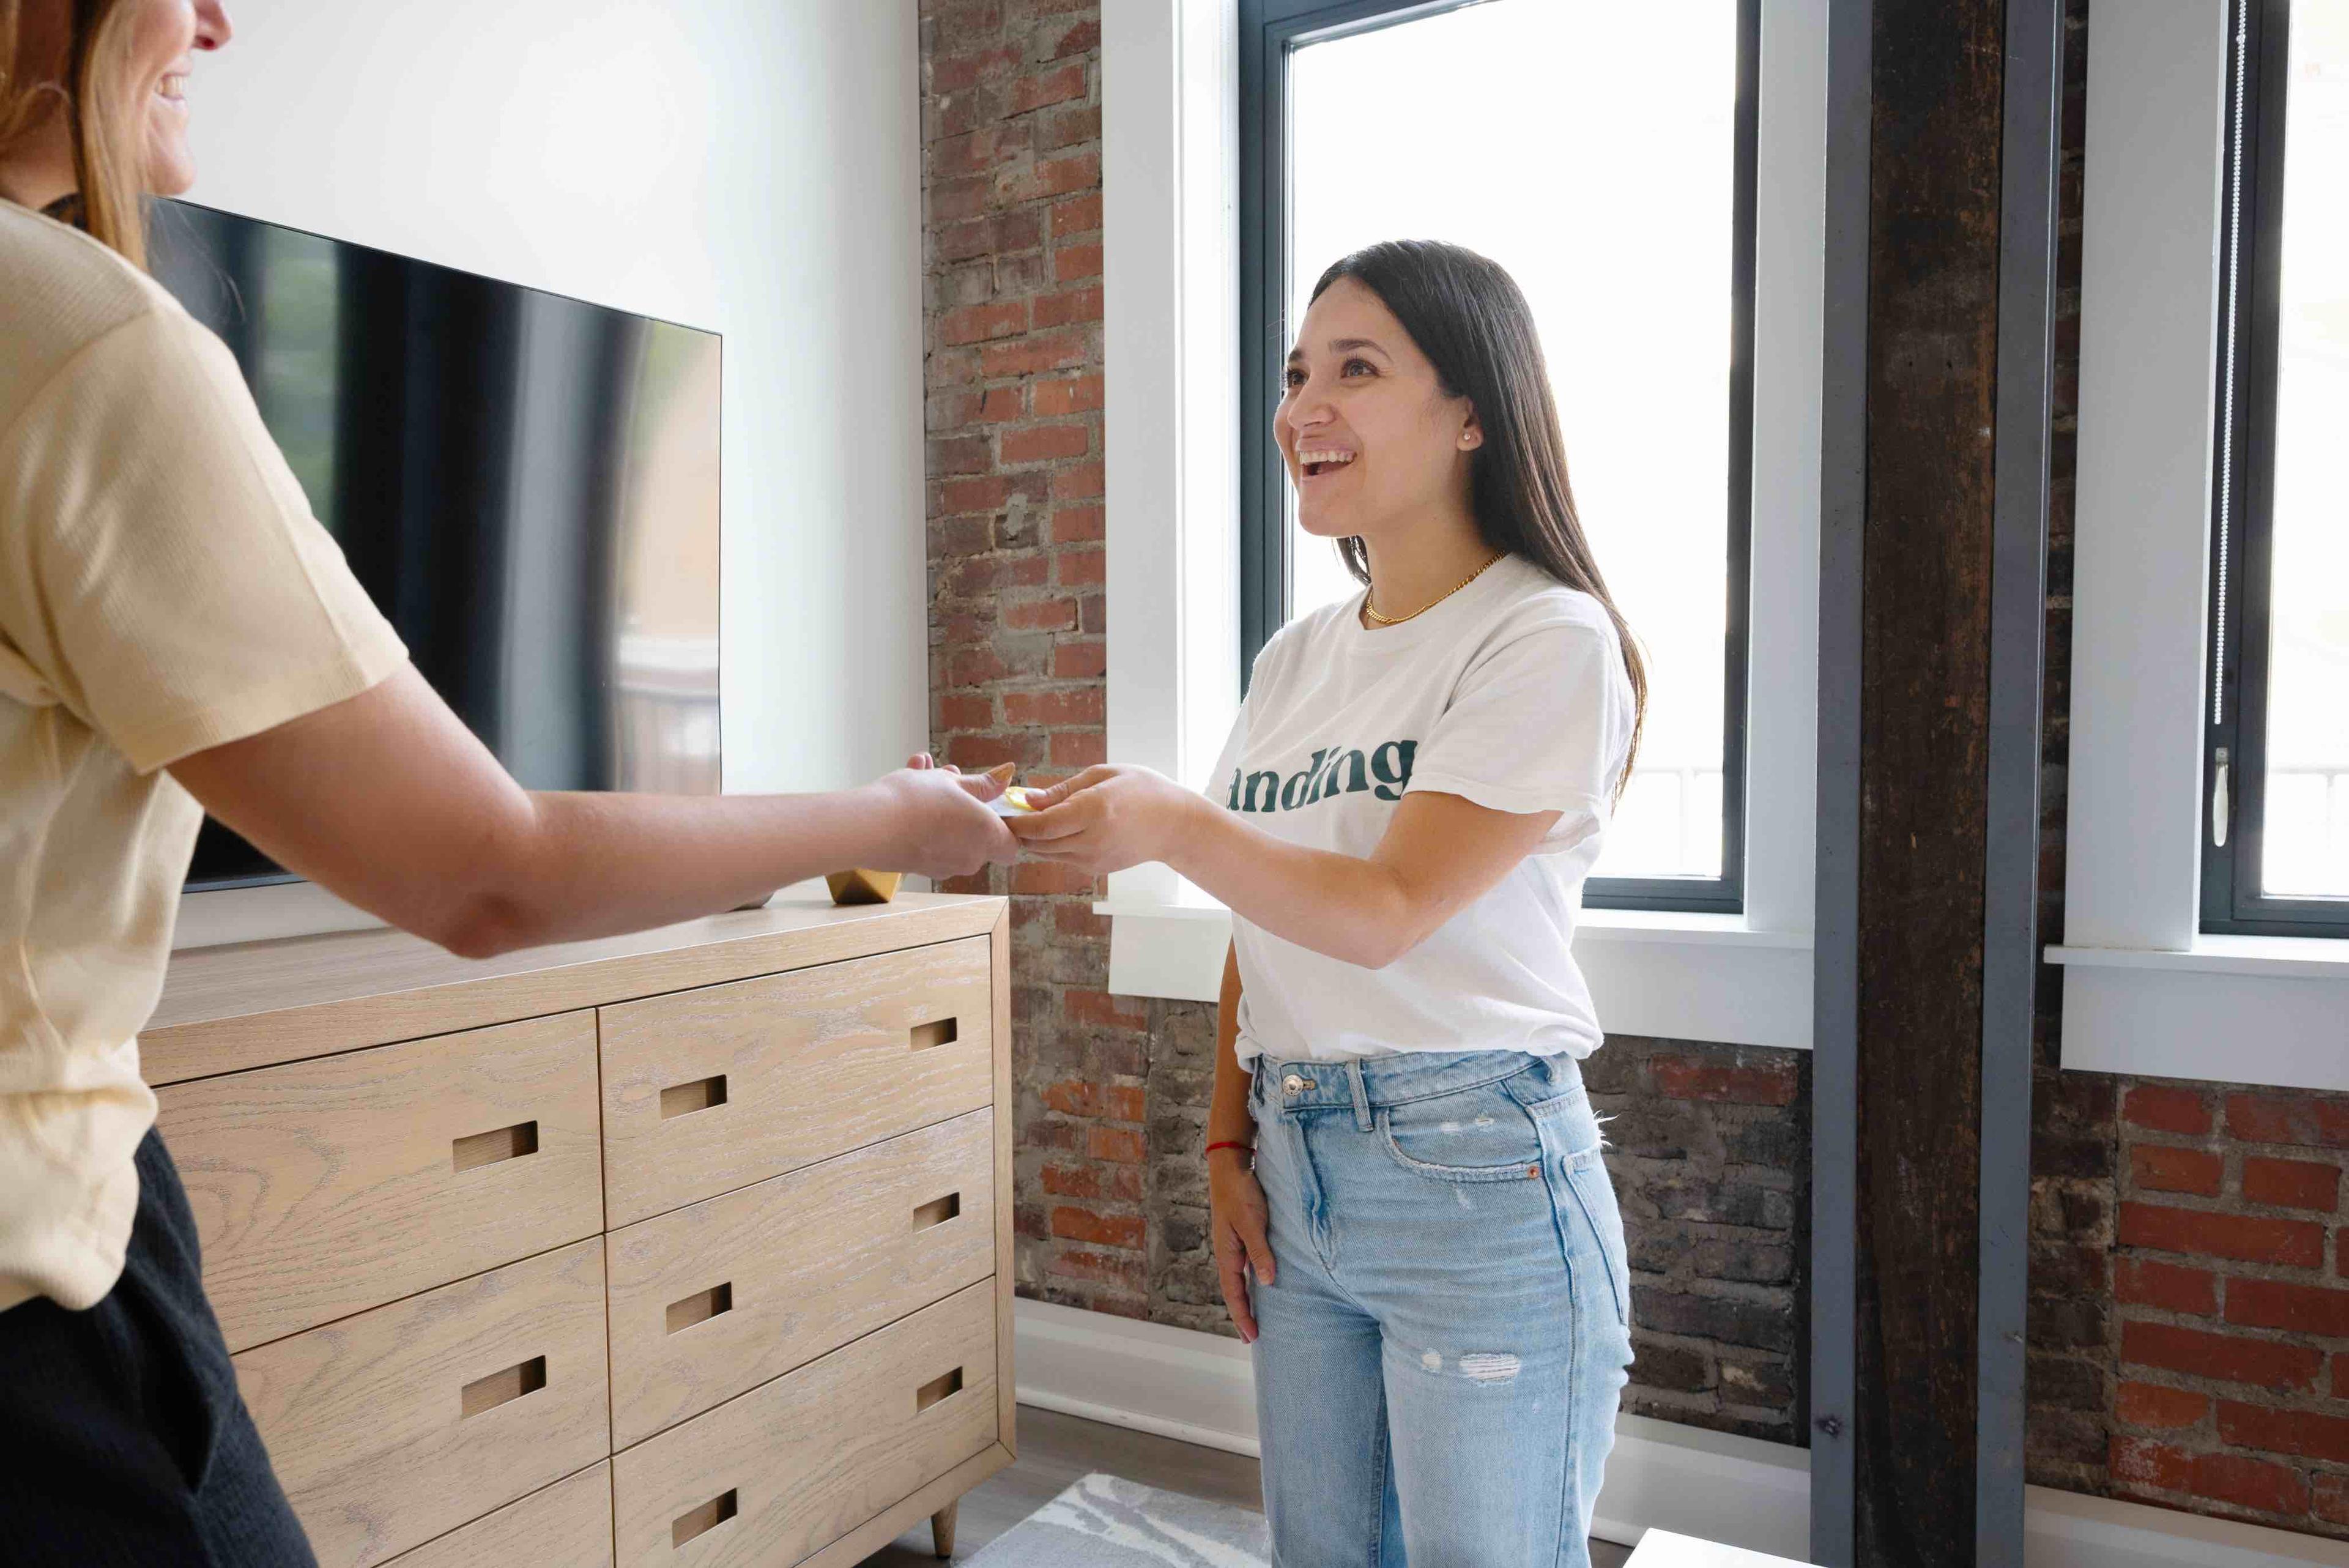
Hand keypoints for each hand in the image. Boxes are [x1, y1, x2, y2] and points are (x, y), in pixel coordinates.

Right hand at [873, 754, 1016, 877]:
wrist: (869, 827)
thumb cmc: (916, 802)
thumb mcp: (952, 783)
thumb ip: (982, 784)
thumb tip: (1006, 776)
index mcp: (988, 837)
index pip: (1012, 844)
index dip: (1005, 825)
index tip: (990, 803)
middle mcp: (970, 858)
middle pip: (978, 833)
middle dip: (965, 804)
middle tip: (949, 777)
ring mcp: (944, 866)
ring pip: (951, 833)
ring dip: (942, 806)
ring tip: (921, 772)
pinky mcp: (920, 868)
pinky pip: (931, 839)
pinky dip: (924, 819)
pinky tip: (907, 786)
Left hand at [1005, 763, 1203, 874]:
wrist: (1175, 825)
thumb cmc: (1141, 789)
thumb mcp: (1103, 775)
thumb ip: (1063, 790)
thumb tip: (1028, 799)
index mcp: (1094, 810)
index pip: (1040, 825)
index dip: (1016, 820)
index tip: (1002, 809)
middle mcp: (1091, 839)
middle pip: (1038, 843)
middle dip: (1020, 830)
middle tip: (1007, 814)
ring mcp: (1094, 859)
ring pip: (1046, 853)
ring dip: (1034, 839)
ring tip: (1030, 819)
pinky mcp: (1096, 869)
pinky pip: (1062, 858)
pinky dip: (1053, 845)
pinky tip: (1057, 828)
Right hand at [1209, 1148, 1275, 1341]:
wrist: (1231, 1165)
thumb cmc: (1241, 1192)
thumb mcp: (1252, 1222)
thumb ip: (1260, 1252)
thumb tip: (1267, 1282)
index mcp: (1226, 1253)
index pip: (1233, 1293)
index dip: (1242, 1316)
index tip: (1251, 1338)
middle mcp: (1228, 1252)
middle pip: (1233, 1291)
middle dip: (1242, 1314)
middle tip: (1251, 1338)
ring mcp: (1234, 1244)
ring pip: (1239, 1279)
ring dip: (1246, 1299)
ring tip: (1256, 1317)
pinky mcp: (1242, 1234)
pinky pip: (1246, 1265)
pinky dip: (1252, 1280)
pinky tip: (1262, 1283)